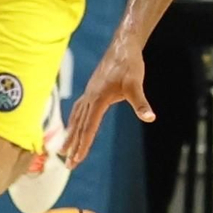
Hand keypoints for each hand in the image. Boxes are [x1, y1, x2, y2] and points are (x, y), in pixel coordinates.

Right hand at [63, 41, 153, 166]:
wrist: (122, 46)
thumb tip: (150, 117)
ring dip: (70, 136)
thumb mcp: (136, 84)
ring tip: (62, 151)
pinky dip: (74, 122)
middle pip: (79, 126)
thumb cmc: (130, 65)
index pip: (88, 127)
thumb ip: (141, 103)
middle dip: (73, 146)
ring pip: (76, 119)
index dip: (82, 145)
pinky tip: (73, 126)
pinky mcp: (91, 90)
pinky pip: (78, 110)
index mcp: (98, 99)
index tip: (76, 160)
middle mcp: (89, 97)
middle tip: (68, 165)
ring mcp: (89, 93)